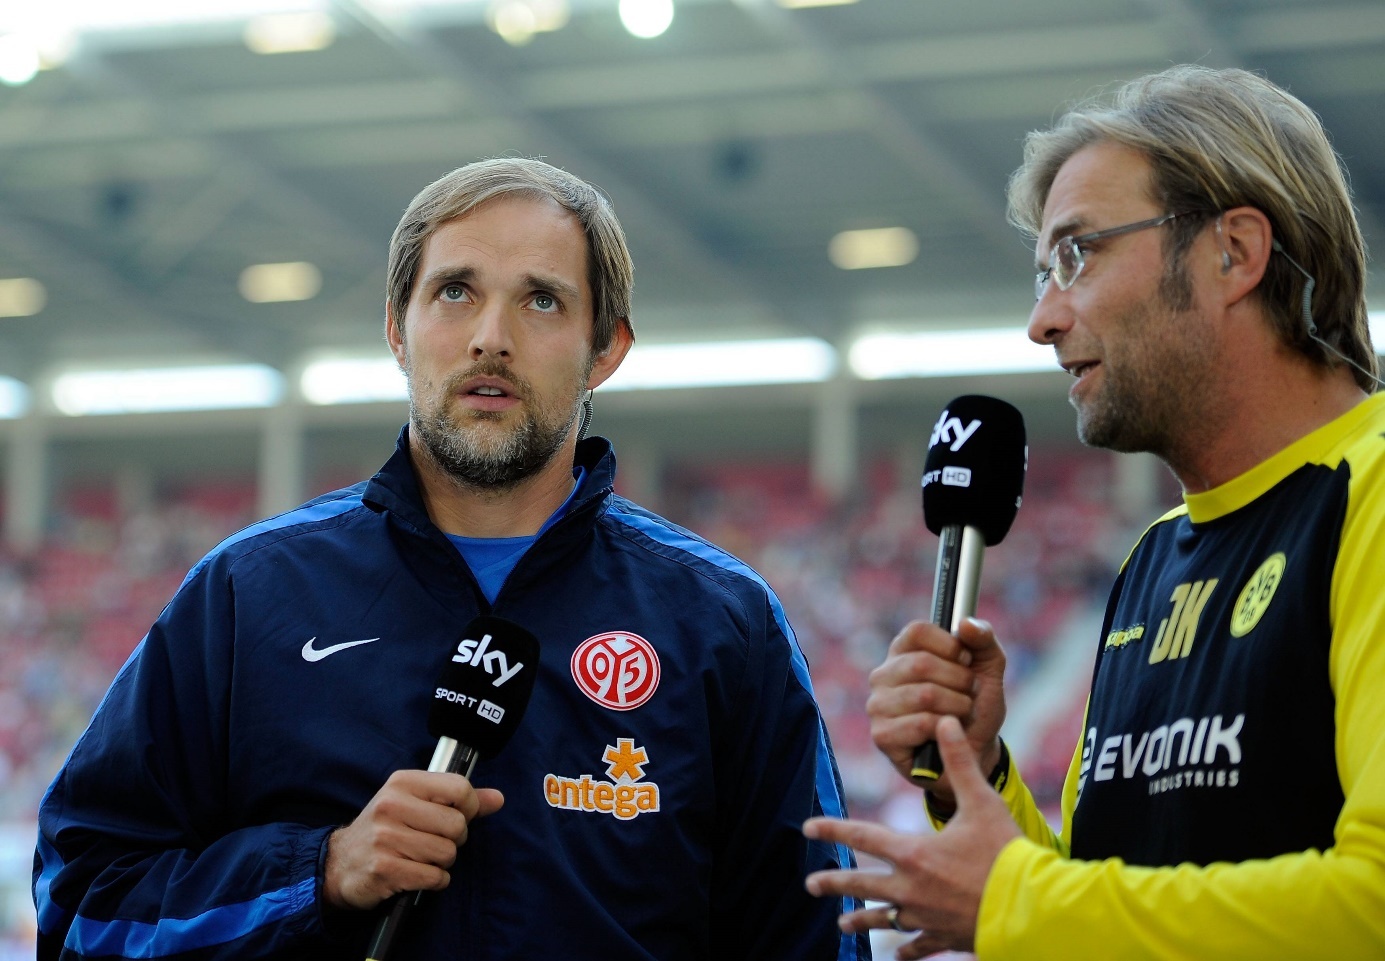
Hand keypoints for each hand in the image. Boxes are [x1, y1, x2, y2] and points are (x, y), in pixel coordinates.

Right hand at [324, 769, 503, 910]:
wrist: (339, 864)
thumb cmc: (385, 829)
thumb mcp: (416, 803)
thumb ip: (459, 800)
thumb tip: (498, 798)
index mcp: (403, 782)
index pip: (459, 788)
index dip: (470, 807)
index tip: (459, 816)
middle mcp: (392, 805)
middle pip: (457, 826)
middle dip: (454, 840)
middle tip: (434, 842)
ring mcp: (385, 838)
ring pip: (447, 854)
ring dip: (442, 863)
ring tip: (421, 858)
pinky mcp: (384, 868)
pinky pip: (434, 877)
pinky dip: (434, 881)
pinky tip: (418, 875)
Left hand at [804, 717, 1021, 958]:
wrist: (1032, 908)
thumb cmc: (1006, 853)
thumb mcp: (982, 802)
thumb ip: (960, 761)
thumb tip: (945, 720)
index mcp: (913, 854)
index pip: (862, 836)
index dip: (833, 829)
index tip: (807, 828)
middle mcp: (910, 888)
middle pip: (862, 885)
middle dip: (834, 884)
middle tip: (811, 884)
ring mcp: (925, 917)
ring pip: (884, 920)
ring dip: (861, 922)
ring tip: (842, 925)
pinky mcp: (945, 938)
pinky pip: (918, 946)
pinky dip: (906, 949)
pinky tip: (896, 954)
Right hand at [867, 616, 1006, 805]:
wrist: (975, 753)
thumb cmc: (974, 707)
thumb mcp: (988, 670)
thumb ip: (983, 640)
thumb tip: (965, 623)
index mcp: (903, 651)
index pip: (917, 631)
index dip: (949, 644)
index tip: (966, 660)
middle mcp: (883, 675)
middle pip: (921, 663)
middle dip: (960, 681)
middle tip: (969, 694)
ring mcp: (878, 705)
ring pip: (925, 694)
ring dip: (957, 706)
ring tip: (961, 714)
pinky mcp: (881, 735)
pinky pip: (921, 723)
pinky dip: (946, 729)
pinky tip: (946, 733)